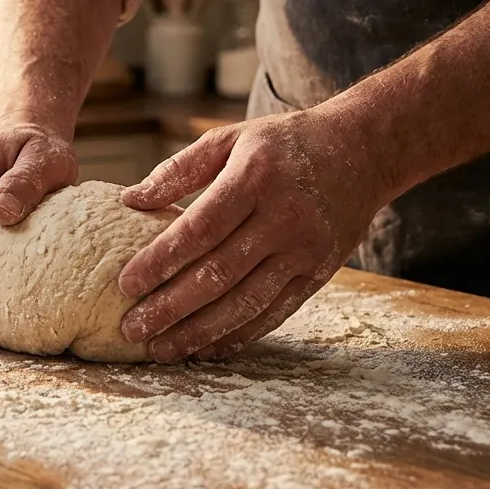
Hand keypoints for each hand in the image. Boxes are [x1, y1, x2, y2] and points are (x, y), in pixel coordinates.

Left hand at [116, 108, 390, 361]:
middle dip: (171, 307)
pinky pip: (275, 313)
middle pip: (219, 274)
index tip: (125, 283)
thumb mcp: (230, 139)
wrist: (364, 151)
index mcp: (254, 179)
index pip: (200, 229)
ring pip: (246, 302)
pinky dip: (238, 335)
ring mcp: (304, 251)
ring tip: (161, 349)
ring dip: (199, 332)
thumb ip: (178, 169)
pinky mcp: (319, 274)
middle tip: (132, 328)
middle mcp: (283, 219)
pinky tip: (205, 348)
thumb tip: (129, 199)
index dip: (161, 260)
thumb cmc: (284, 144)